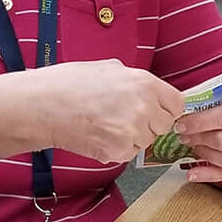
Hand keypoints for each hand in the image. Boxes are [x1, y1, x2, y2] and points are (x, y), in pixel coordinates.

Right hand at [35, 60, 184, 163]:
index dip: (166, 108)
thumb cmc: (70, 83)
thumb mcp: (109, 68)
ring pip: (146, 141)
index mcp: (145, 84)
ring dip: (133, 137)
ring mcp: (133, 132)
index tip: (156, 110)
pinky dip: (117, 148)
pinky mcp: (119, 151)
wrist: (43, 106)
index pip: (177, 104)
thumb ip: (134, 80)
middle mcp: (145, 108)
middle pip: (164, 125)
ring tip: (106, 124)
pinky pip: (129, 153)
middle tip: (123, 117)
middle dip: (149, 123)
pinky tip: (99, 135)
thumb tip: (146, 89)